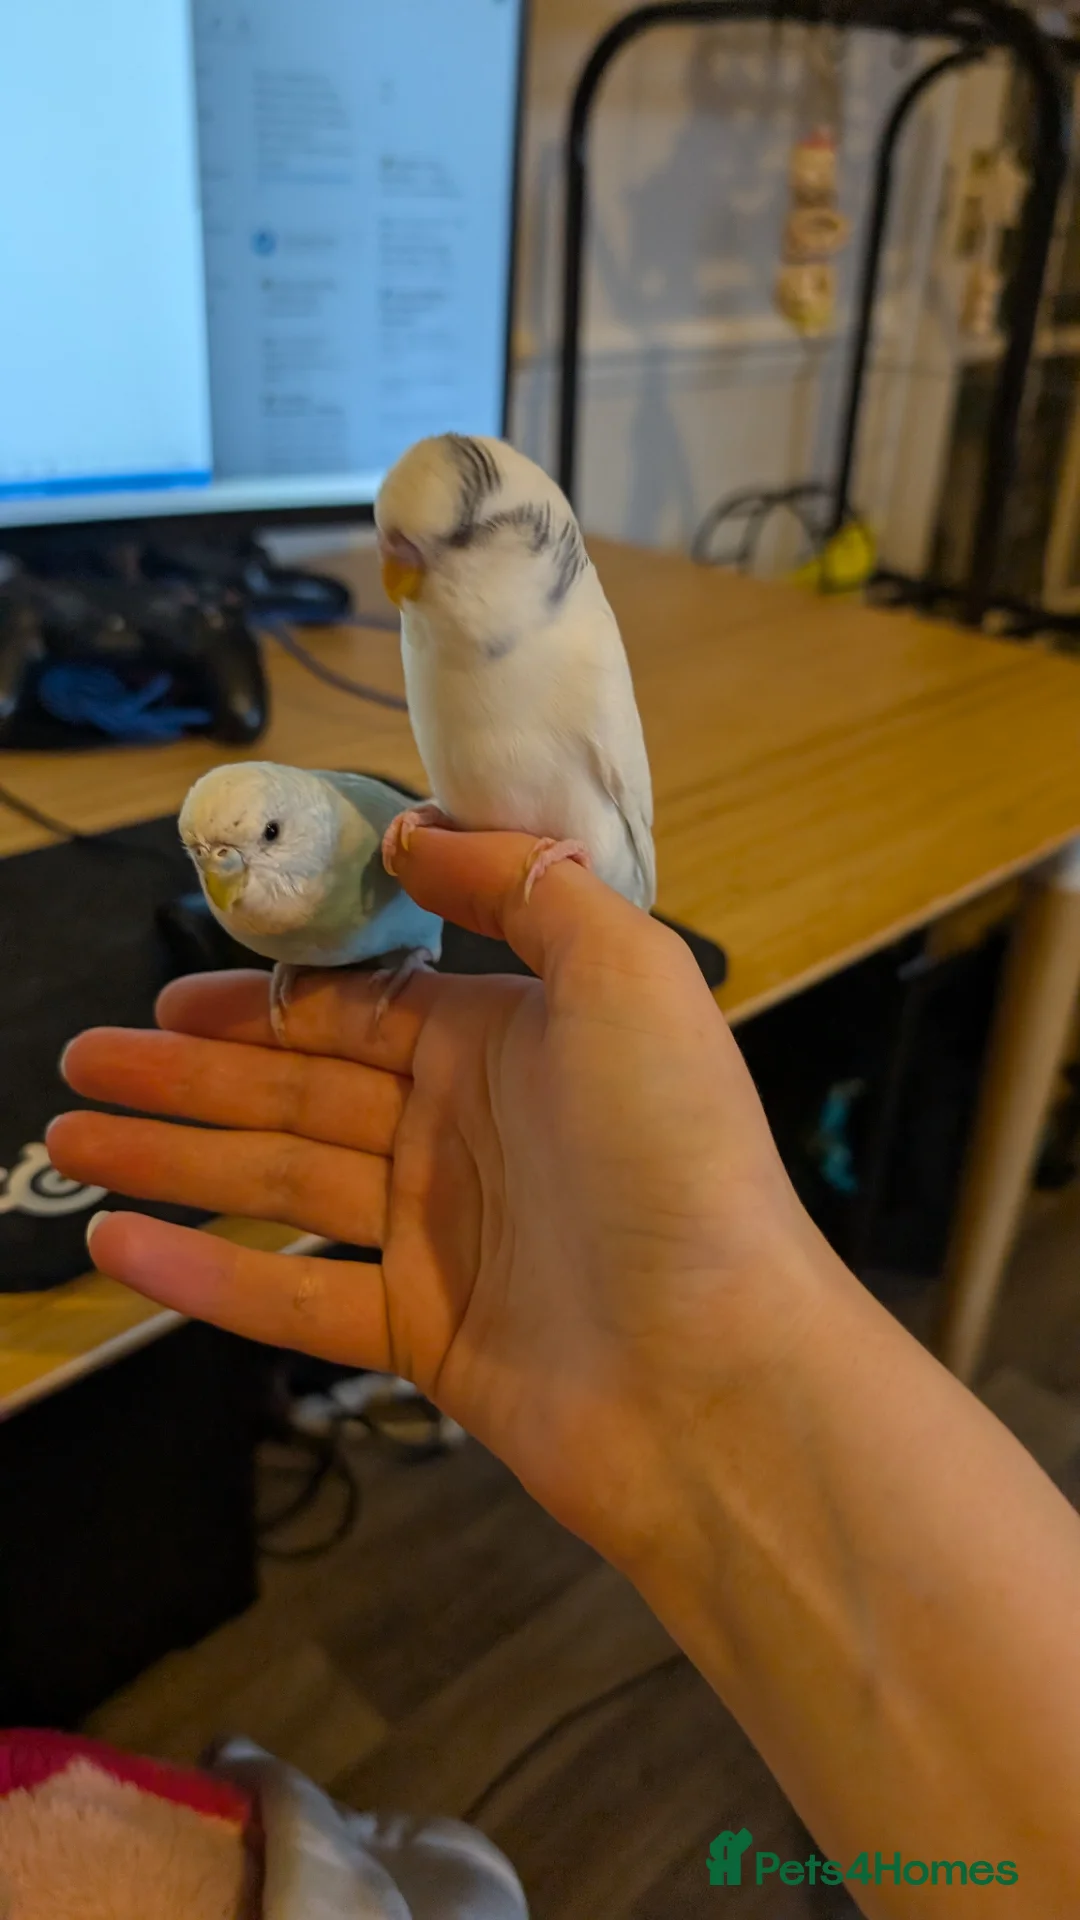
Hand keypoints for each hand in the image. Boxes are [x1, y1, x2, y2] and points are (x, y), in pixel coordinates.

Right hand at [49, 830, 821, 1568]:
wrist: (719, 1370)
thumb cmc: (678, 1157)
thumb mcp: (626, 971)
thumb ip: (521, 883)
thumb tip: (414, 827)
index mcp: (510, 1042)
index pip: (358, 1007)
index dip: (262, 999)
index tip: (171, 994)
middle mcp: (469, 1131)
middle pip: (297, 1089)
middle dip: (185, 1073)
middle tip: (81, 1062)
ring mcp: (442, 1238)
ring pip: (277, 1183)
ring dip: (170, 1159)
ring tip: (66, 1140)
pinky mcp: (423, 1336)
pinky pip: (290, 1299)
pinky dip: (202, 1275)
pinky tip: (118, 1248)